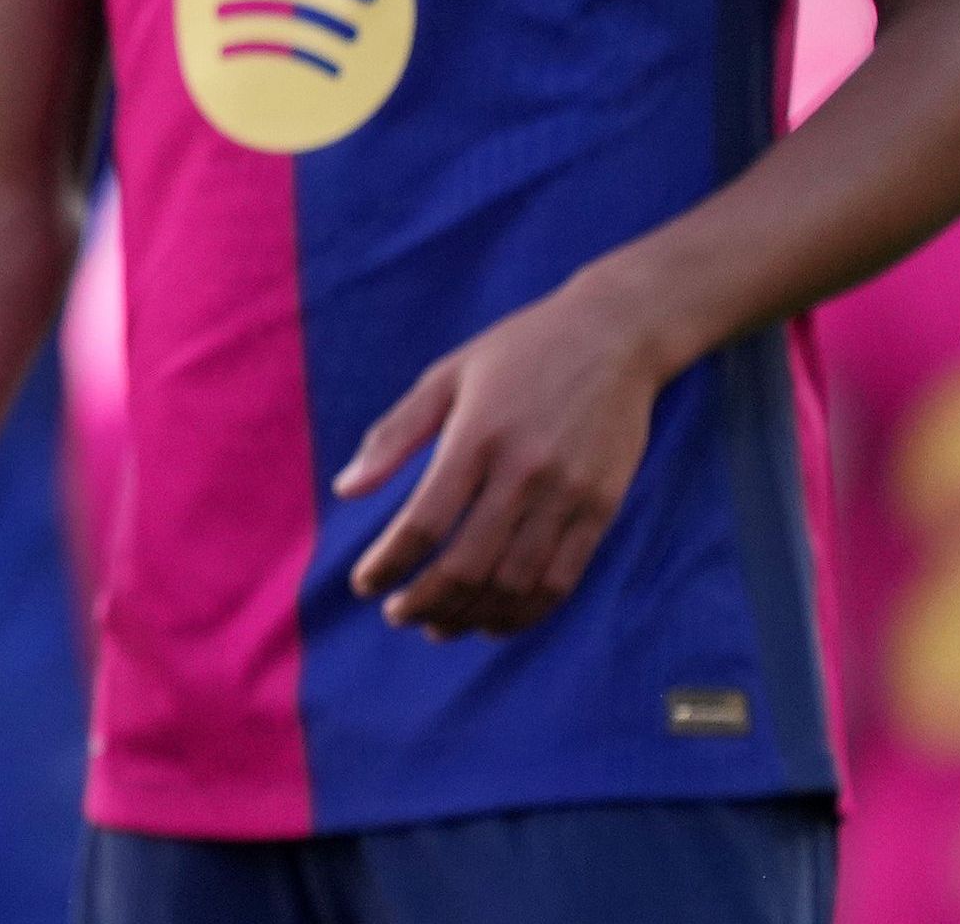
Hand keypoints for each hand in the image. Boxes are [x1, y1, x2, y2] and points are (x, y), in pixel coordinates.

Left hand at [335, 277, 670, 639]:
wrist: (614, 334)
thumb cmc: (519, 352)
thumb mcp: (445, 376)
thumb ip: (394, 435)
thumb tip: (344, 490)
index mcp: (476, 436)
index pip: (424, 522)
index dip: (389, 564)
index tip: (364, 584)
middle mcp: (524, 470)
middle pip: (467, 564)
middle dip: (424, 602)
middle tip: (398, 615)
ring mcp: (568, 493)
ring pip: (514, 583)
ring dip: (470, 616)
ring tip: (439, 625)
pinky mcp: (602, 507)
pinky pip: (562, 580)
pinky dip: (524, 613)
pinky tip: (494, 622)